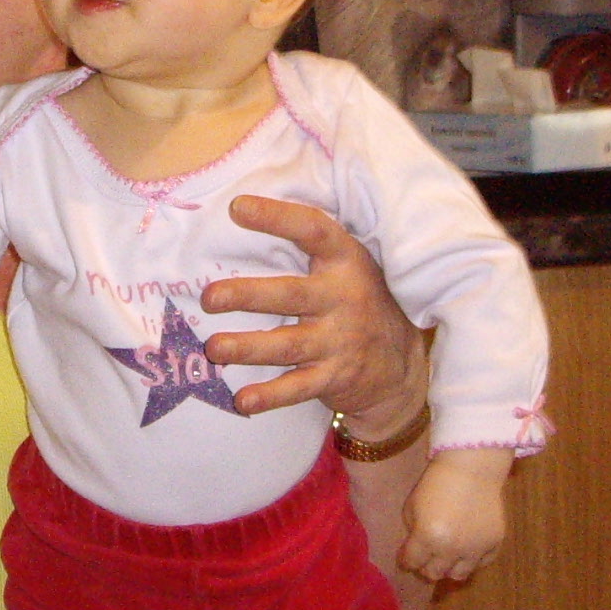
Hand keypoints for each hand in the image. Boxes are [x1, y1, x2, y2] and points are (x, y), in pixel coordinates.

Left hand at [199, 194, 424, 421]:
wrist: (402, 365)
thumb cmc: (359, 301)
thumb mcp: (350, 267)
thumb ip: (311, 247)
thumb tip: (242, 211)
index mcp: (346, 262)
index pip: (313, 230)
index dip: (277, 218)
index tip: (238, 208)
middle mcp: (344, 299)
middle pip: (290, 295)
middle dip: (247, 296)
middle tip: (209, 297)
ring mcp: (341, 341)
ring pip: (288, 345)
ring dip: (248, 347)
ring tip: (214, 348)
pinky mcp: (336, 378)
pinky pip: (299, 389)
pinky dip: (271, 396)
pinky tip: (243, 401)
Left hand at [397, 447, 509, 584]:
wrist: (472, 468)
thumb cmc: (437, 483)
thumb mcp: (412, 505)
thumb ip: (411, 531)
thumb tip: (415, 548)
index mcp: (427, 538)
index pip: (412, 563)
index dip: (408, 560)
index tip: (408, 556)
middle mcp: (451, 549)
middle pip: (434, 574)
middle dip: (426, 566)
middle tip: (427, 556)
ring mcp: (475, 549)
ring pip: (458, 575)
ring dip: (449, 567)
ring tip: (448, 555)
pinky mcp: (494, 543)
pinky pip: (482, 563)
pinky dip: (473, 559)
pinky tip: (468, 547)